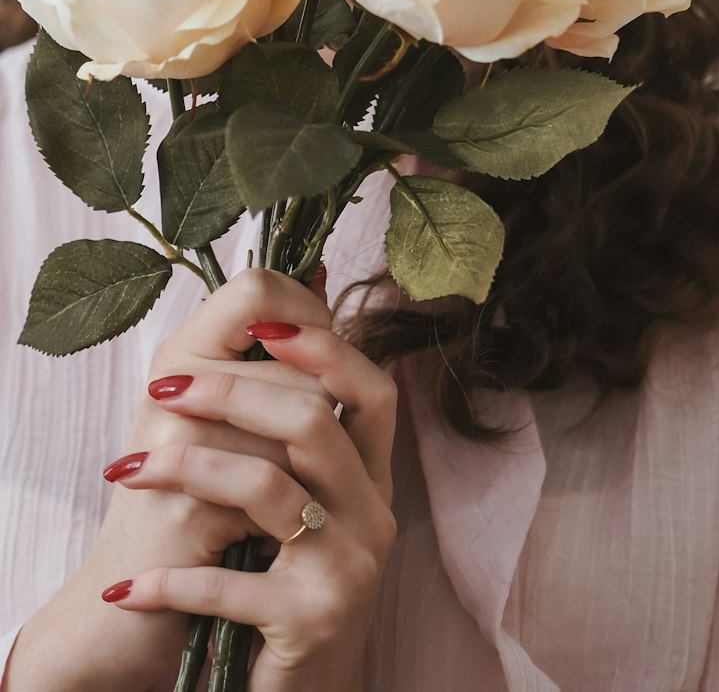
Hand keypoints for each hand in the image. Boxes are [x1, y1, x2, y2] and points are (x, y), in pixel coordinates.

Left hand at [4, 269, 396, 691]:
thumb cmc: (285, 582)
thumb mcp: (307, 502)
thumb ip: (298, 428)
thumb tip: (277, 315)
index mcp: (372, 476)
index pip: (373, 389)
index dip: (326, 349)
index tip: (263, 323)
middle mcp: (374, 513)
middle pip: (312, 420)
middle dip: (229, 391)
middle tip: (160, 386)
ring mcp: (349, 567)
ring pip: (267, 487)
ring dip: (186, 468)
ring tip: (126, 469)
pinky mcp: (312, 620)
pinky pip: (231, 584)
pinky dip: (170, 582)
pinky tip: (129, 585)